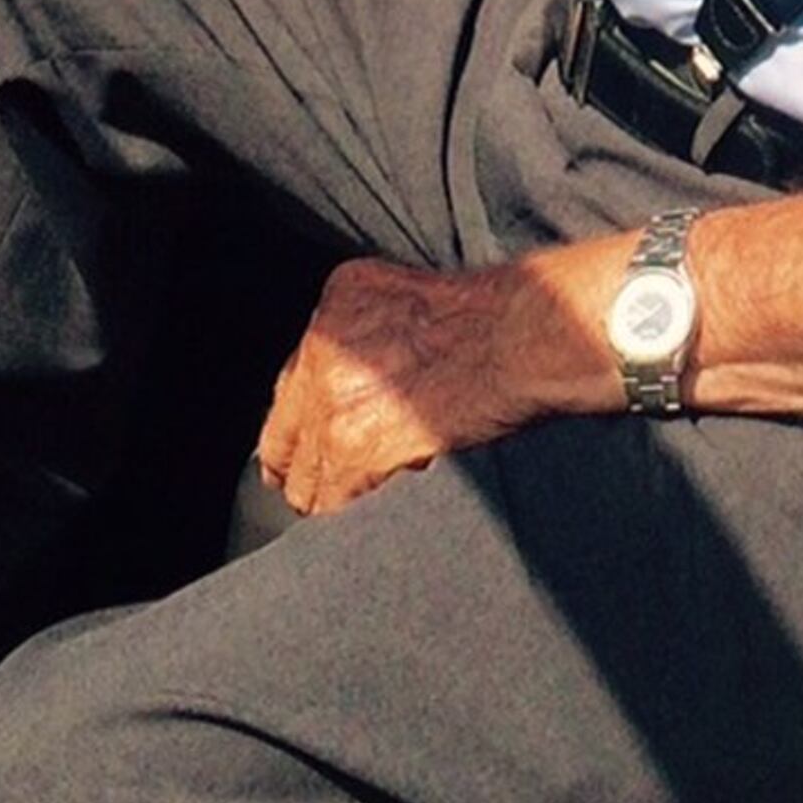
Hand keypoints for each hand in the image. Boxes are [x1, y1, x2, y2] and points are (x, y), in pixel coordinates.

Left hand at [255, 256, 543, 514]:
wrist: (518, 338)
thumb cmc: (493, 318)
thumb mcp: (413, 298)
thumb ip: (372, 333)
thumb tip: (367, 381)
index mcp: (335, 301)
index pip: (294, 375)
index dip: (304, 413)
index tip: (308, 433)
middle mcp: (321, 348)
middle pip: (283, 426)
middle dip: (298, 457)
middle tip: (309, 479)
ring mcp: (331, 400)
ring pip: (302, 472)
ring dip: (323, 487)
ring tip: (344, 496)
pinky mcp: (353, 447)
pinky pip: (329, 496)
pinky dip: (346, 504)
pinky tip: (367, 499)